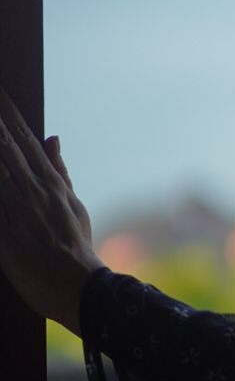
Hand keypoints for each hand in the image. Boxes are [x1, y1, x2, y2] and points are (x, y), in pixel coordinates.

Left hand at [0, 87, 105, 334]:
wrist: (80, 288)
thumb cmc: (77, 247)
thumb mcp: (72, 205)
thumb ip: (58, 170)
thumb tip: (52, 137)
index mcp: (50, 183)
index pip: (26, 141)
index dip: (10, 115)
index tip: (0, 92)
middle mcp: (33, 191)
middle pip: (7, 147)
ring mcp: (18, 211)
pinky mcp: (5, 234)